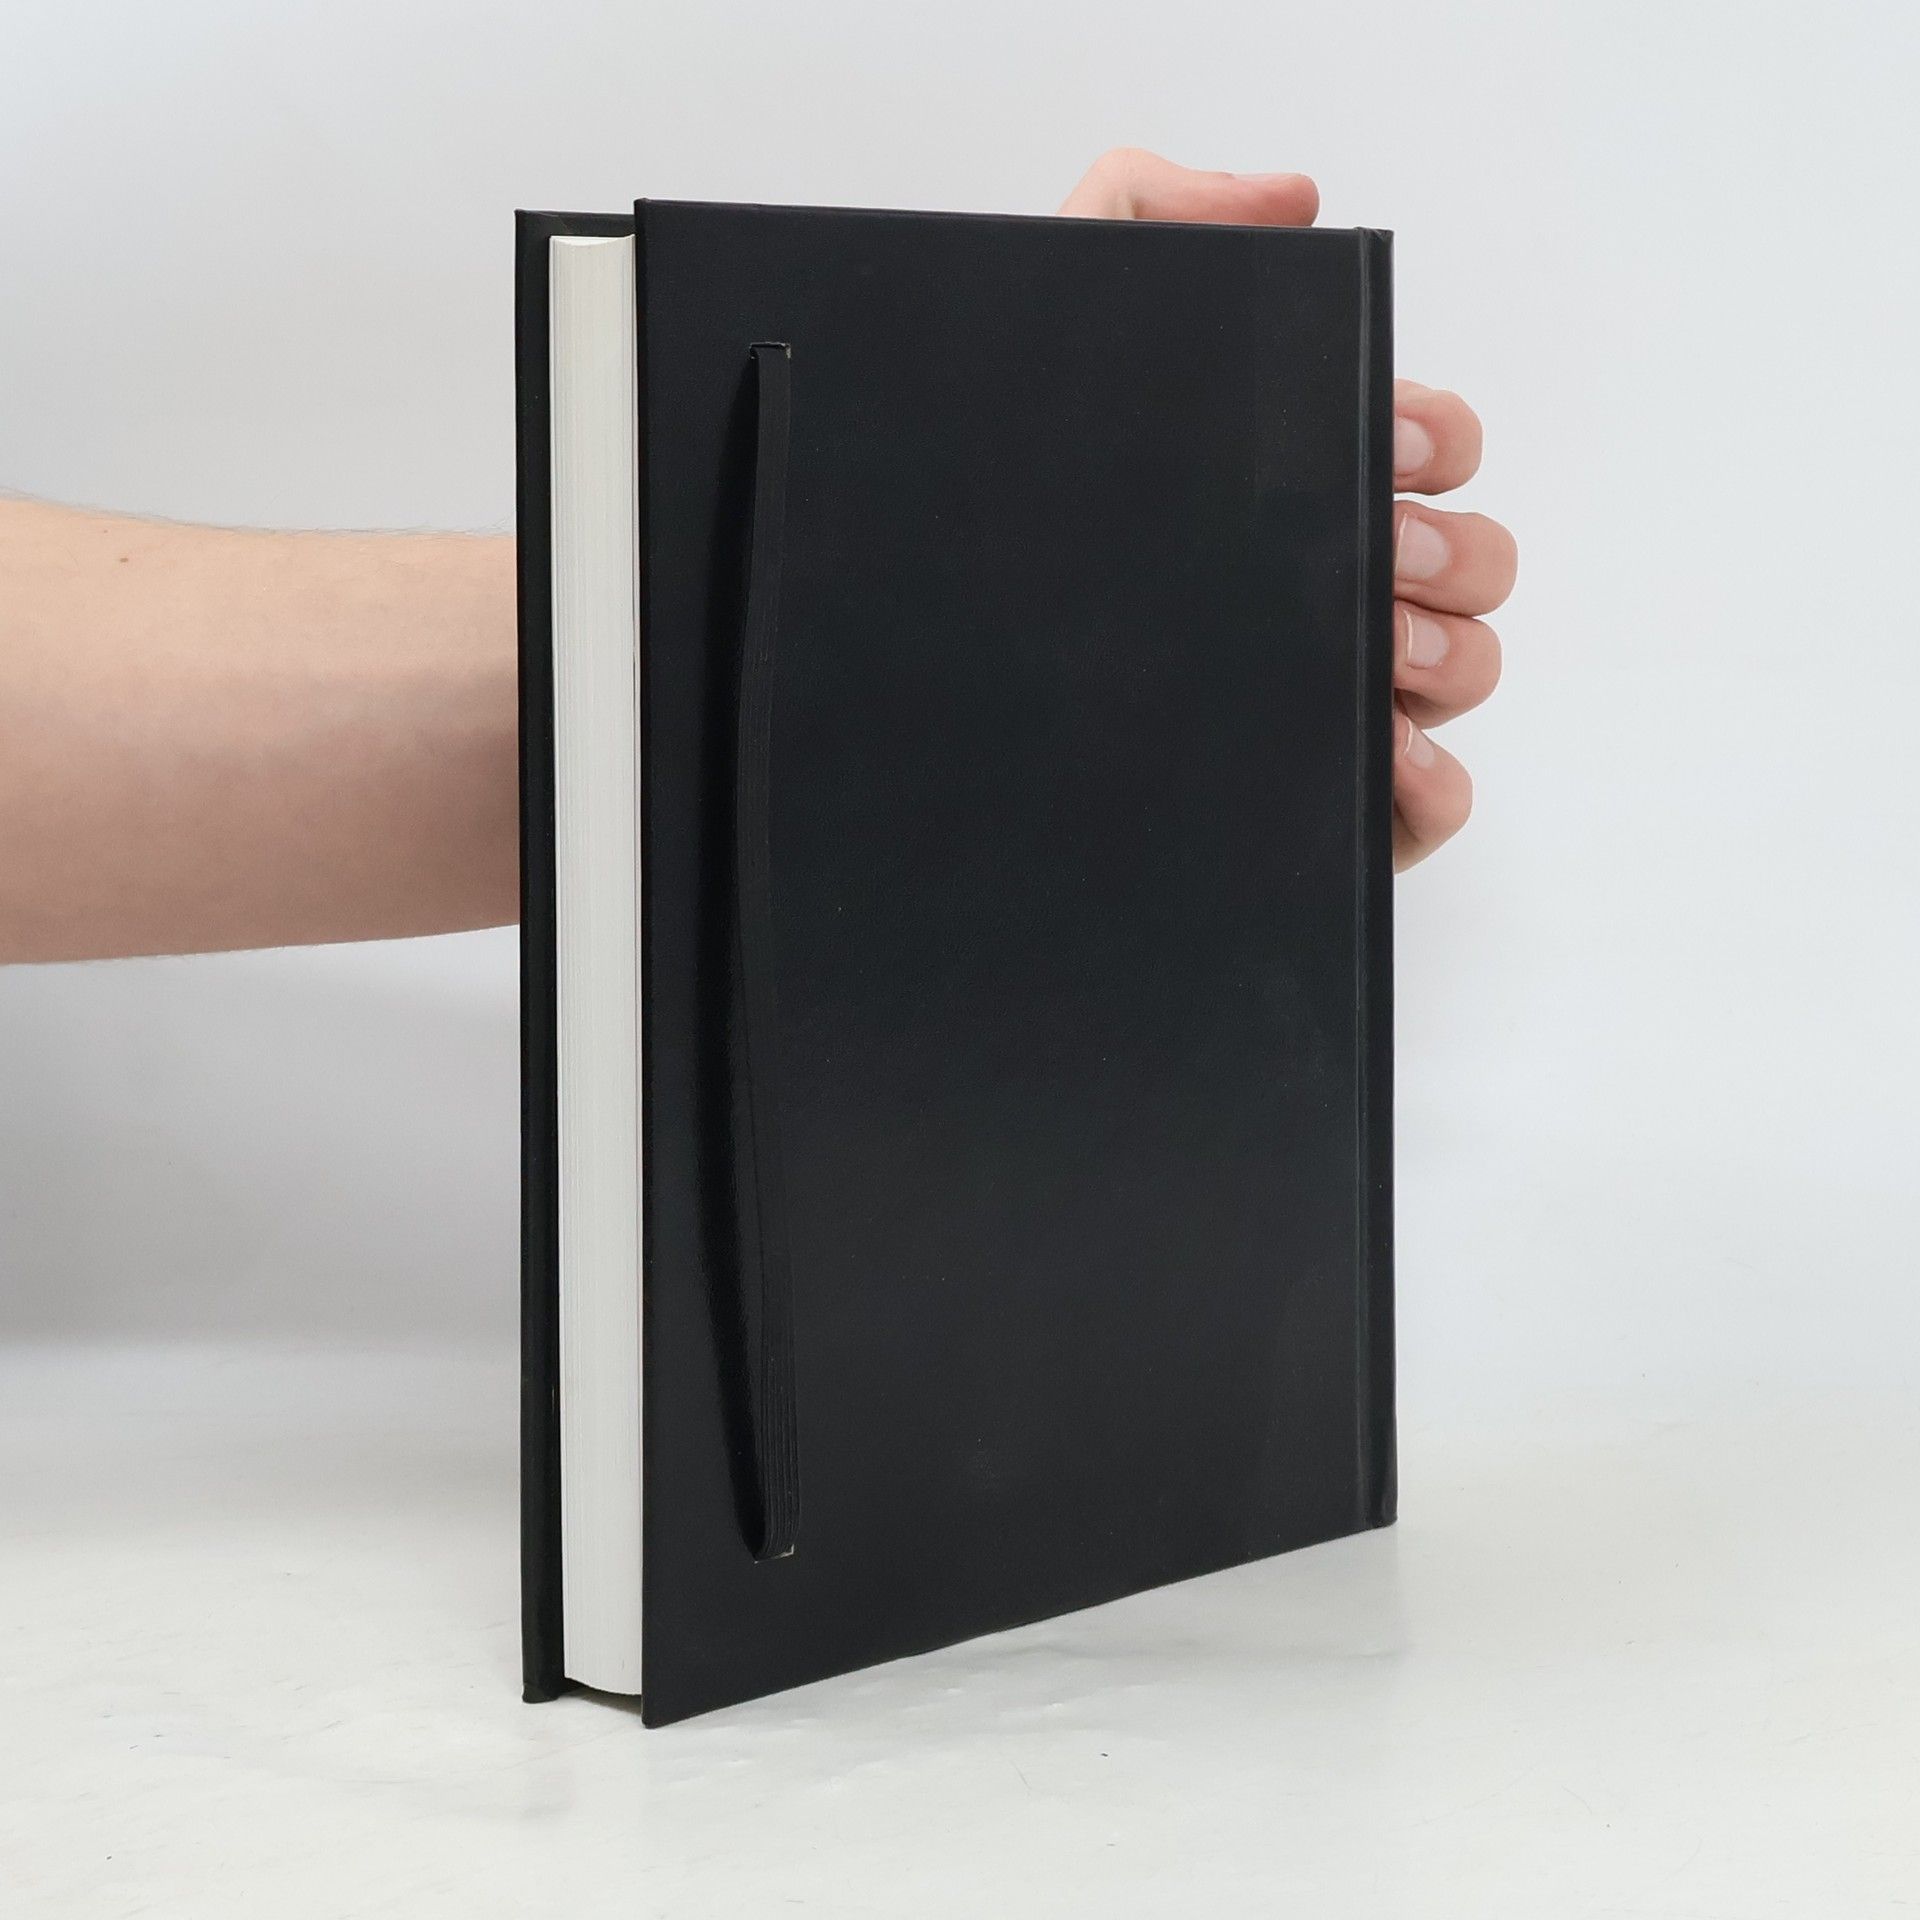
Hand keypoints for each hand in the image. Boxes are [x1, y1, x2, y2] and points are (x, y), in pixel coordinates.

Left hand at [1059, 150, 1513, 869]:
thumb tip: (1288, 201)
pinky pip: (1430, 801)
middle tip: (1380, 552)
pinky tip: (1372, 750)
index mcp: (1285, 489)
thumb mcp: (1051, 327)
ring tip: (1373, 646)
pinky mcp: (1313, 795)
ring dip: (1447, 652)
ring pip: (1467, 668)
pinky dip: (1427, 778)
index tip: (1388, 439)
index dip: (1434, 434)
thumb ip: (1144, 215)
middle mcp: (1317, 589)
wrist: (915, 667)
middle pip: (1472, 562)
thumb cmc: (991, 519)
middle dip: (1449, 549)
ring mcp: (1324, 695)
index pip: (1427, 447)